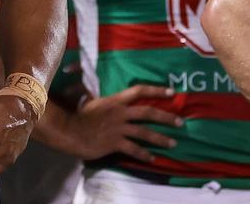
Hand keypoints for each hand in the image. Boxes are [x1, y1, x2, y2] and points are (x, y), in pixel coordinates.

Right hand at [63, 85, 180, 160]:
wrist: (69, 130)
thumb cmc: (77, 115)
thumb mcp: (90, 100)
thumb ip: (100, 97)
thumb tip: (99, 89)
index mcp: (115, 101)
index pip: (138, 91)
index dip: (156, 90)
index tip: (172, 92)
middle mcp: (120, 113)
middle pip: (148, 112)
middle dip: (166, 117)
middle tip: (180, 122)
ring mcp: (118, 128)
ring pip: (144, 133)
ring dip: (161, 139)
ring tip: (173, 144)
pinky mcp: (115, 143)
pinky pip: (133, 149)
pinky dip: (144, 154)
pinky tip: (152, 158)